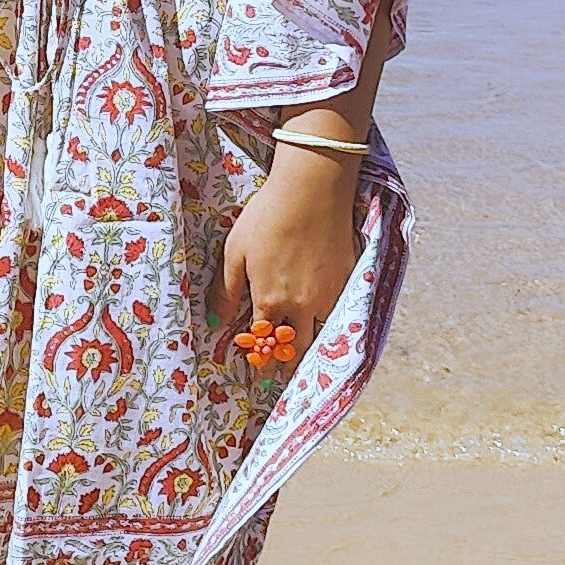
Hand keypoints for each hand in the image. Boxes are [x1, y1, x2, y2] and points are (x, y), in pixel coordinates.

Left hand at [220, 150, 361, 367]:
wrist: (311, 192)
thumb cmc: (267, 218)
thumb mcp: (235, 252)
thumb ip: (227, 291)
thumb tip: (217, 321)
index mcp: (269, 301)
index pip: (264, 341)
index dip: (260, 355)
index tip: (258, 366)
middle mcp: (300, 307)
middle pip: (296, 348)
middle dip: (287, 363)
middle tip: (281, 372)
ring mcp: (327, 296)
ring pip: (320, 334)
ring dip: (310, 346)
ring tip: (304, 354)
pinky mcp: (347, 281)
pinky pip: (338, 313)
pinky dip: (329, 322)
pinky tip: (325, 322)